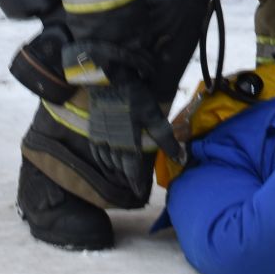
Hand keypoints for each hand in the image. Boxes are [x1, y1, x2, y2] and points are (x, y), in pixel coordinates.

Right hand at [84, 79, 167, 201]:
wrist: (108, 79)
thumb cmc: (134, 96)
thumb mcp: (153, 115)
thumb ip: (164, 138)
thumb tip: (179, 157)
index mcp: (127, 144)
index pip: (132, 171)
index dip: (137, 183)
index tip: (141, 193)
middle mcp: (112, 145)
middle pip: (120, 169)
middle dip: (127, 179)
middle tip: (135, 187)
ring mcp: (101, 138)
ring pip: (108, 162)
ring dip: (116, 172)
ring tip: (123, 178)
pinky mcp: (95, 130)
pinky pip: (98, 152)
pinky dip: (103, 161)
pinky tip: (107, 163)